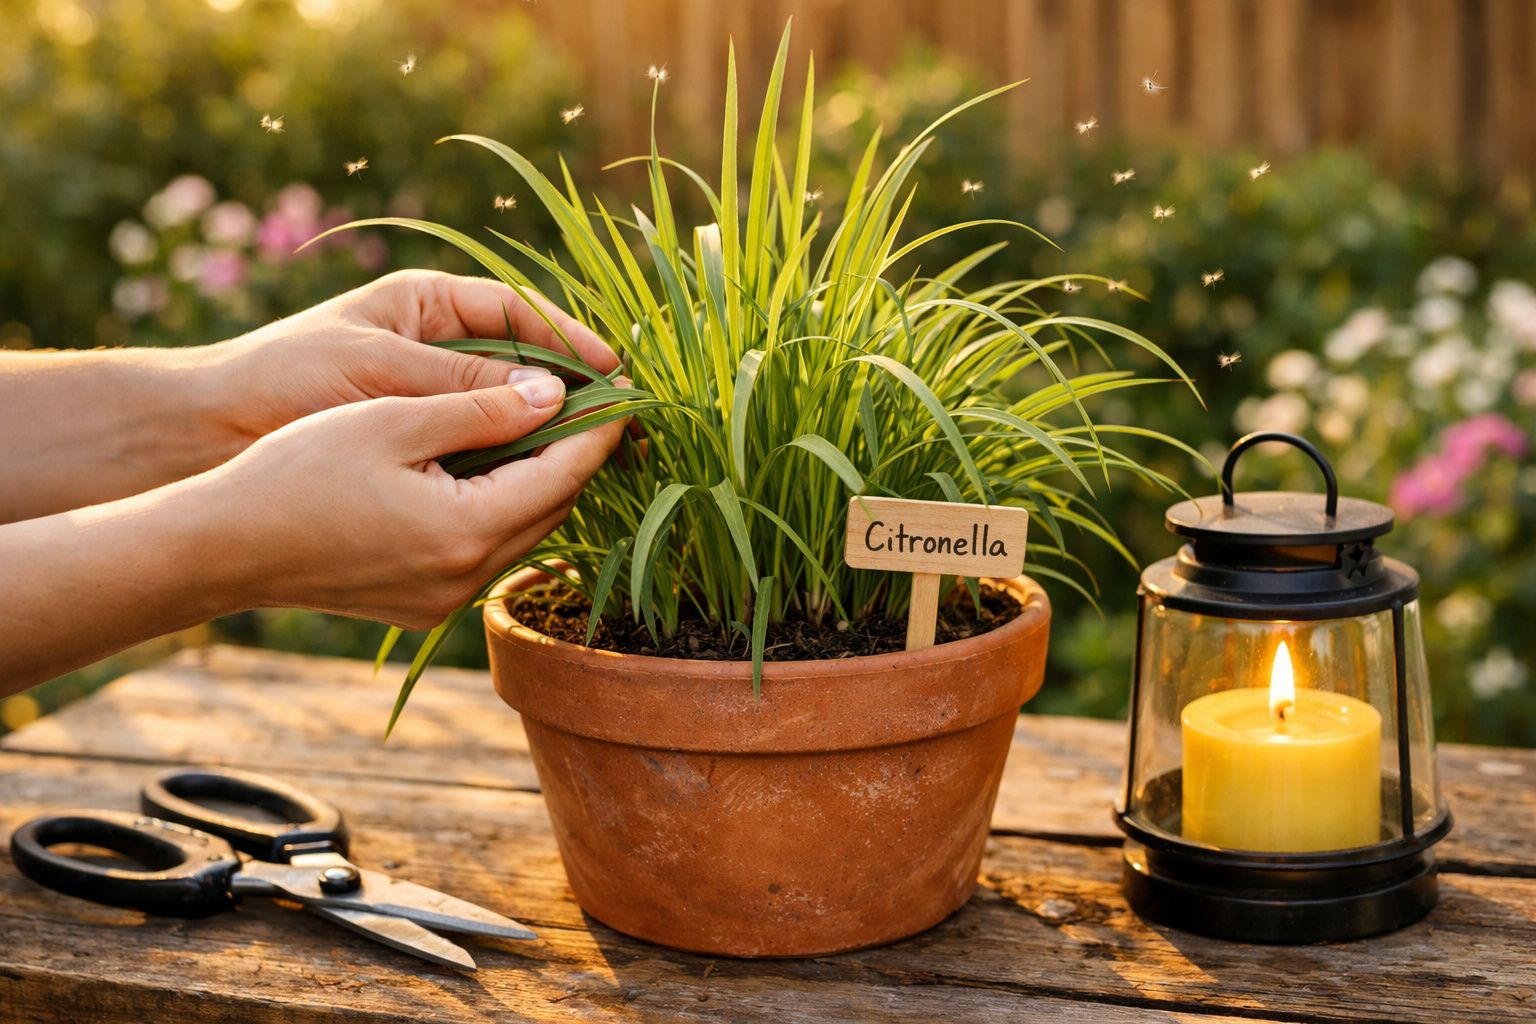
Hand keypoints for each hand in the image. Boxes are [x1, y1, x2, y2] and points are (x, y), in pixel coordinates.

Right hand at [201, 369, 627, 628]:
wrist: (221, 547)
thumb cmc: (296, 471)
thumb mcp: (394, 419)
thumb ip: (481, 409)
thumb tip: (555, 396)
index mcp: (468, 530)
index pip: (566, 473)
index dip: (599, 427)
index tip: (622, 389)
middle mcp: (467, 577)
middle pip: (553, 507)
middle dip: (577, 453)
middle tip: (590, 399)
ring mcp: (444, 599)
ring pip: (522, 531)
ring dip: (539, 481)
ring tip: (546, 424)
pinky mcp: (421, 605)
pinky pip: (484, 550)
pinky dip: (499, 507)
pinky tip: (489, 469)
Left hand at [209, 269, 620, 445]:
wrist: (208, 432)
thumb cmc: (284, 379)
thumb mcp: (381, 373)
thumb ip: (461, 383)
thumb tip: (547, 394)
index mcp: (428, 303)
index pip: (518, 312)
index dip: (570, 338)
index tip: (613, 368)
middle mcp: (437, 346)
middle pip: (524, 364)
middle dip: (570, 390)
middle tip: (621, 419)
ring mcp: (430, 395)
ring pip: (507, 412)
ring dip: (545, 432)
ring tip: (593, 453)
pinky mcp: (417, 440)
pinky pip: (480, 453)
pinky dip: (508, 466)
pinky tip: (535, 486)